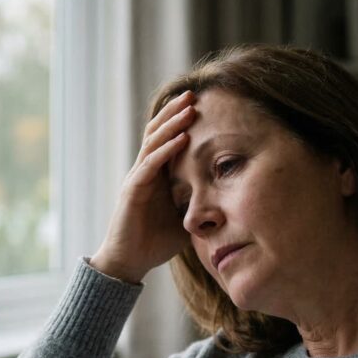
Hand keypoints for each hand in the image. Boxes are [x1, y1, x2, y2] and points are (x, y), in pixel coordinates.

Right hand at [90, 90, 195, 282]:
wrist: (129, 263)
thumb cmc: (155, 243)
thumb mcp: (185, 219)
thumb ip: (199, 205)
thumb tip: (228, 199)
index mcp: (156, 176)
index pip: (167, 140)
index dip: (180, 121)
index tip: (200, 105)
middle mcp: (144, 171)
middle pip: (158, 133)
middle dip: (175, 112)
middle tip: (194, 94)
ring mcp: (137, 179)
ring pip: (154, 143)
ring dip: (172, 124)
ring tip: (189, 107)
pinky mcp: (132, 191)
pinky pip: (150, 165)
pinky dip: (166, 150)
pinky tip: (181, 138)